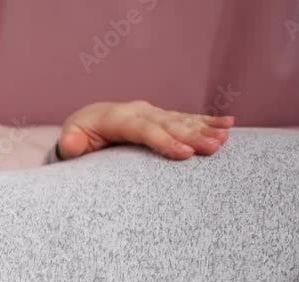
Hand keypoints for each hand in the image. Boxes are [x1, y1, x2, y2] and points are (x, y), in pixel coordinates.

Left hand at [57, 101, 234, 160]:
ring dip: (205, 128)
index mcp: (117, 118)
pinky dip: (207, 121)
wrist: (88, 121)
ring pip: (181, 119)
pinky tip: (228, 125)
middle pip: (168, 124)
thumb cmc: (79, 137)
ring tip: (225, 138)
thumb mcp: (70, 141)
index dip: (164, 141)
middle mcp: (138, 111)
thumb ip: (70, 144)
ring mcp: (152, 112)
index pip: (143, 130)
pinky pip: (187, 118)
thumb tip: (69, 143)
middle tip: (214, 148)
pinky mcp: (162, 117)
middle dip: (192, 135)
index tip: (185, 153)